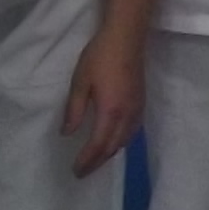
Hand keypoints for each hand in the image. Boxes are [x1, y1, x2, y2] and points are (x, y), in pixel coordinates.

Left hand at [63, 34, 147, 178]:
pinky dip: (120, 143)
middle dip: (97, 162)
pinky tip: (113, 142)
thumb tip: (67, 133)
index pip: (98, 145)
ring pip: (124, 142)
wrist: (126, 38)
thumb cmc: (99, 57)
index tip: (76, 171)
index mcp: (111, 112)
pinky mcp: (141, 104)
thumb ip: (74, 110)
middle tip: (83, 171)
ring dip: (109, 154)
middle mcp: (127, 116)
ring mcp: (137, 110)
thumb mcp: (80, 82)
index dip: (87, 161)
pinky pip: (132, 132)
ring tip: (95, 160)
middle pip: (113, 148)